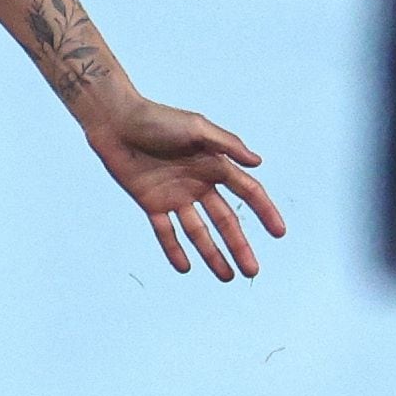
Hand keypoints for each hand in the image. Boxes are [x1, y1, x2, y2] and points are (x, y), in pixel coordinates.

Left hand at [84, 96, 285, 281]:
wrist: (116, 122)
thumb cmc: (158, 119)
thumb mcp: (197, 127)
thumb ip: (227, 144)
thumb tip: (258, 161)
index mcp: (214, 165)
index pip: (247, 192)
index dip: (265, 211)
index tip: (279, 233)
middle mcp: (199, 184)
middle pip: (225, 220)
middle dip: (239, 245)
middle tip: (252, 270)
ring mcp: (175, 196)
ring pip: (198, 232)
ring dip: (212, 254)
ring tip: (227, 277)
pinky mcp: (151, 203)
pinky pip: (165, 232)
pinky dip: (173, 250)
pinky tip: (185, 268)